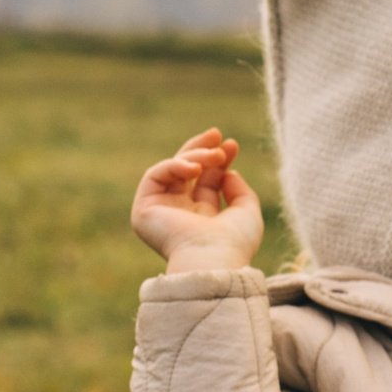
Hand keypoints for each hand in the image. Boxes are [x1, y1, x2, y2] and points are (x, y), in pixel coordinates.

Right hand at [131, 128, 264, 272]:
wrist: (212, 258)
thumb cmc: (234, 243)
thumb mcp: (247, 212)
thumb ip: (240, 191)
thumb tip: (229, 173)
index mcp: (202, 219)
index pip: (206, 181)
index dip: (219, 160)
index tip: (232, 144)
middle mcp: (180, 214)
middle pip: (185, 172)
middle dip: (201, 150)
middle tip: (216, 133)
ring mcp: (161, 211)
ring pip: (172, 170)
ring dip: (194, 156)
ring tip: (215, 156)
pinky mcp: (144, 209)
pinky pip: (155, 175)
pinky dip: (175, 165)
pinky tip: (195, 168)